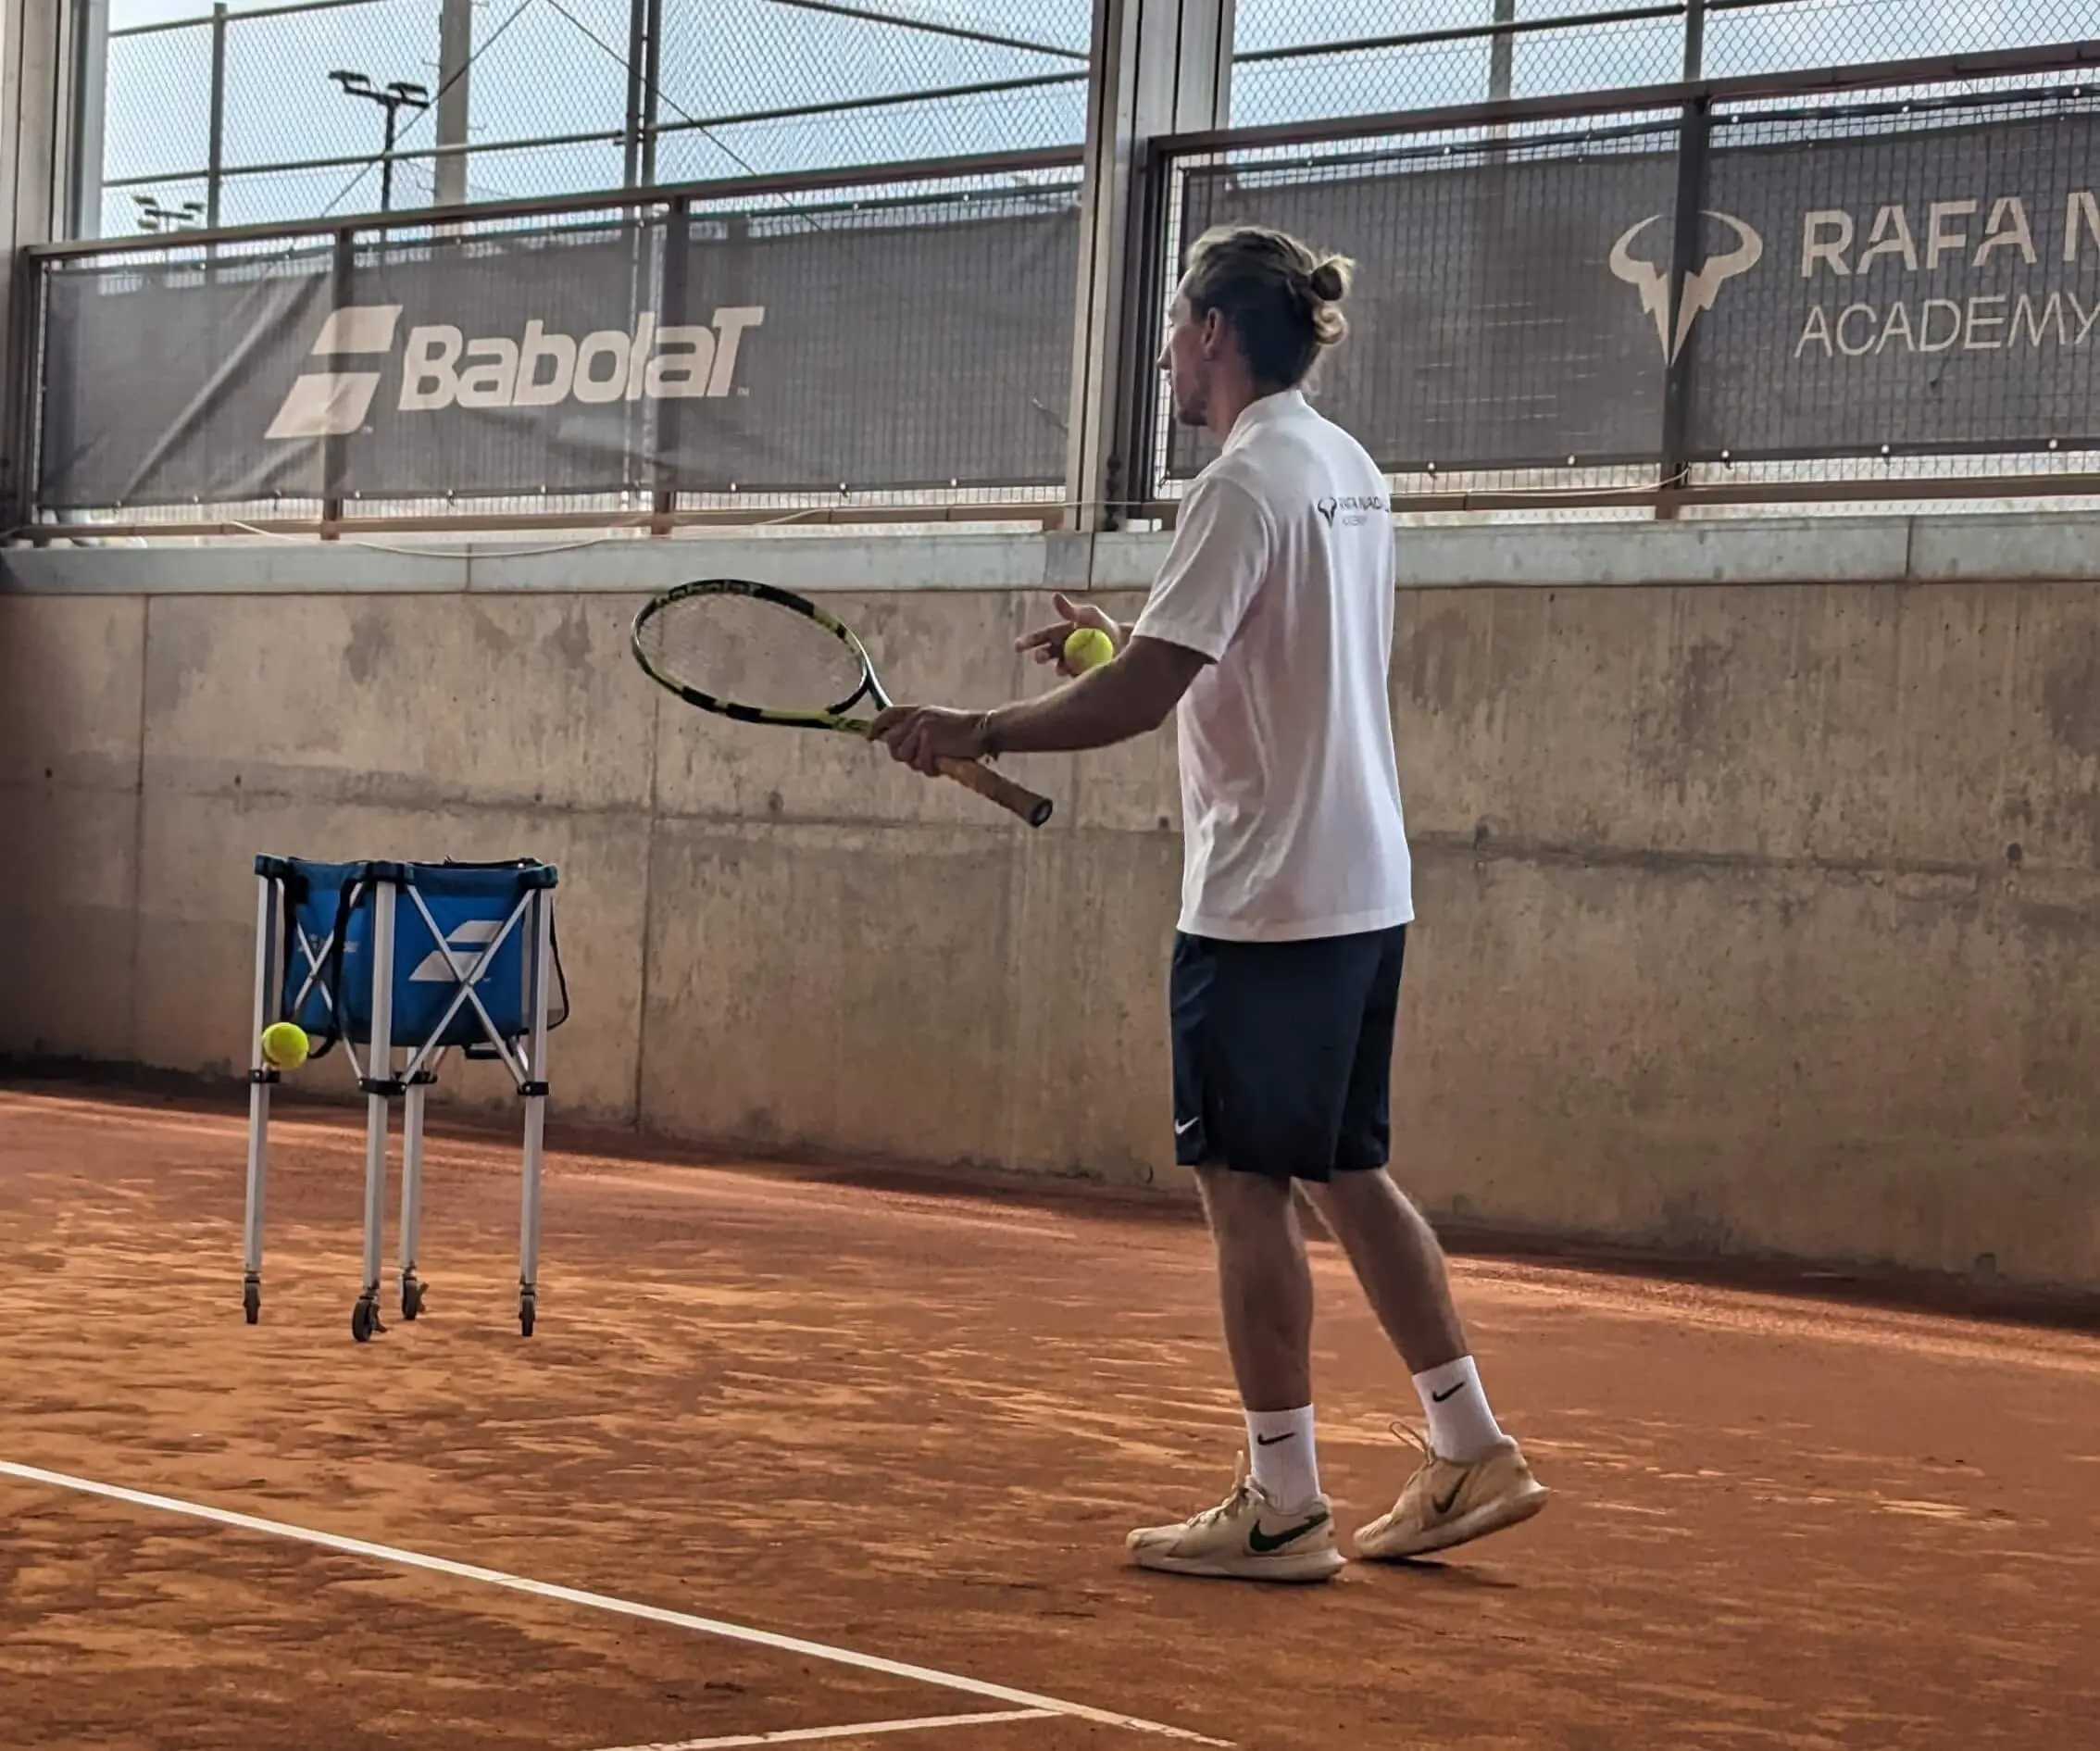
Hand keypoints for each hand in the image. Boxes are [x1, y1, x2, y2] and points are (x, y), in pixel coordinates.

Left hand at [868, 703, 988, 775]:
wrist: (984, 730)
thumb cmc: (964, 732)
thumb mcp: (937, 723)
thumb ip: (917, 731)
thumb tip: (897, 746)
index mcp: (918, 711)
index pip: (888, 714)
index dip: (875, 726)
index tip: (868, 737)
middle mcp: (917, 717)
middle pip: (893, 744)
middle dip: (905, 756)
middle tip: (923, 760)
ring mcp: (922, 729)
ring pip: (906, 757)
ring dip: (921, 764)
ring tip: (938, 760)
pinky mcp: (929, 741)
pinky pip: (921, 764)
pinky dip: (933, 769)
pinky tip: (945, 762)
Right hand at [1016, 592, 1124, 676]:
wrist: (1124, 642)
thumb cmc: (1105, 625)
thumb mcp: (1089, 614)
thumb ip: (1071, 610)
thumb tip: (1054, 596)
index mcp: (1060, 635)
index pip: (1041, 638)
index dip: (1028, 642)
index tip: (1018, 647)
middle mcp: (1063, 650)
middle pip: (1047, 654)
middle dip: (1040, 655)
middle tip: (1039, 657)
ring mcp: (1072, 664)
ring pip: (1059, 668)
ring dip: (1058, 667)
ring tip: (1061, 667)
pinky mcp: (1083, 676)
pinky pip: (1075, 678)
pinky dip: (1074, 677)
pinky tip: (1078, 675)